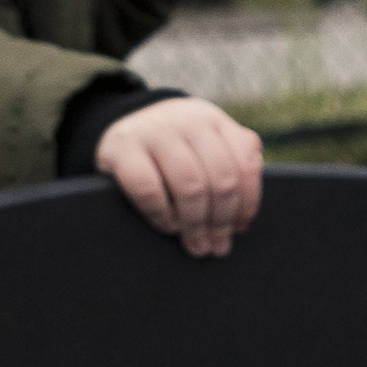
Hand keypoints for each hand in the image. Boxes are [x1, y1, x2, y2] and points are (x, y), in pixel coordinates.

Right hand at [96, 96, 268, 256]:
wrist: (119, 130)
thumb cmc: (168, 150)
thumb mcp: (201, 145)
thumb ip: (229, 166)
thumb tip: (241, 221)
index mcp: (213, 119)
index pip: (245, 161)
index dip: (248, 201)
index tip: (240, 227)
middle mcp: (187, 120)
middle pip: (221, 179)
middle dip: (222, 221)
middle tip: (217, 246)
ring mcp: (154, 132)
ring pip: (190, 186)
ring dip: (195, 224)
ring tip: (196, 245)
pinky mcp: (122, 148)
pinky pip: (149, 190)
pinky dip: (162, 214)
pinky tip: (168, 226)